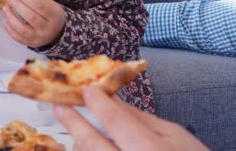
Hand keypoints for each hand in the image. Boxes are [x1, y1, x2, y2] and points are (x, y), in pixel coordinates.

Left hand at [2, 0, 65, 47]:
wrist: (57, 32)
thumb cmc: (50, 14)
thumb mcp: (49, 4)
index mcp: (54, 16)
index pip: (39, 6)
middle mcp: (47, 28)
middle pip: (31, 17)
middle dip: (18, 6)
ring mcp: (39, 38)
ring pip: (23, 29)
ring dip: (11, 17)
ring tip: (5, 8)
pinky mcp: (31, 43)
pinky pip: (19, 38)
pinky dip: (10, 30)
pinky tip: (5, 22)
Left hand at [54, 87, 208, 150]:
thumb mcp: (174, 134)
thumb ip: (139, 118)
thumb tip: (112, 99)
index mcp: (148, 149)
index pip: (114, 120)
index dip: (97, 102)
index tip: (87, 90)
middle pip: (91, 143)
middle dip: (73, 123)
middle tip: (61, 107)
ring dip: (80, 143)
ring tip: (78, 130)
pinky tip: (87, 146)